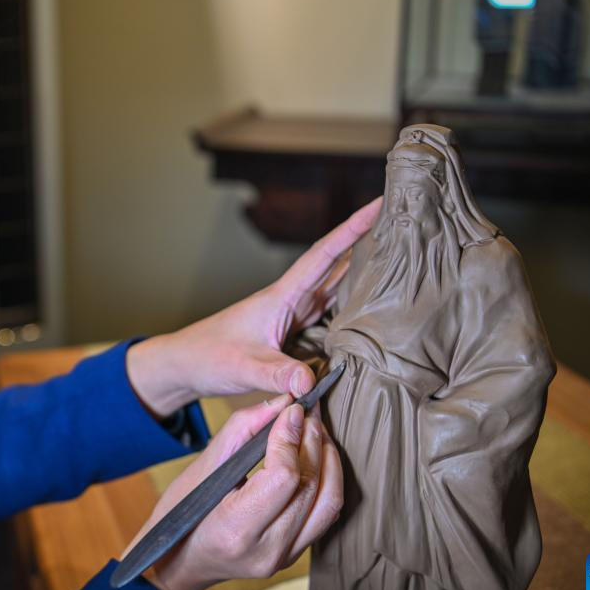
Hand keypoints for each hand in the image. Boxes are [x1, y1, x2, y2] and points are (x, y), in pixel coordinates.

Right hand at [123, 394, 342, 589]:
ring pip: (329, 501)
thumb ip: (241, 431)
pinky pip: (326, 513)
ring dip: (327, 458)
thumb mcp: (201, 468)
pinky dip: (327, 479)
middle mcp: (267, 549)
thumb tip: (281, 404)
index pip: (283, 477)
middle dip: (312, 440)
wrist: (181, 562)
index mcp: (236, 529)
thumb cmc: (182, 514)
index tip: (291, 410)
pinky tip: (316, 457)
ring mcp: (285, 557)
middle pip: (309, 485)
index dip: (291, 437)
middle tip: (306, 412)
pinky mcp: (296, 555)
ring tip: (314, 431)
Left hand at [128, 198, 380, 415]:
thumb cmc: (209, 357)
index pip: (323, 256)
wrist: (186, 366)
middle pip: (337, 265)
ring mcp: (294, 316)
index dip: (352, 230)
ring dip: (364, 273)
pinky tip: (372, 308)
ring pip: (337, 288)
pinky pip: (331, 314)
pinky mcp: (294, 334)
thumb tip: (308, 384)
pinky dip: (353, 307)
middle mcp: (291, 301)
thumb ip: (275, 375)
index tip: (378, 204)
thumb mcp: (244, 367)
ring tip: (400, 259)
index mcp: (282, 296)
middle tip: (403, 224)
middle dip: (368, 242)